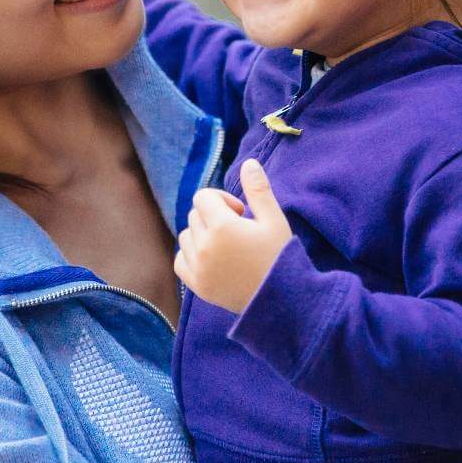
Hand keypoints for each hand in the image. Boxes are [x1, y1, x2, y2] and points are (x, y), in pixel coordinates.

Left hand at [173, 158, 293, 312]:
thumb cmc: (280, 256)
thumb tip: (248, 162)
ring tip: (226, 246)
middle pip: (195, 215)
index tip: (241, 213)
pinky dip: (191, 255)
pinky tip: (211, 259)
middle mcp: (204, 246)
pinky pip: (180, 260)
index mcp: (222, 226)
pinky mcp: (197, 286)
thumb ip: (258, 190)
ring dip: (202, 234)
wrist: (281, 299)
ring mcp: (198, 268)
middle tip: (239, 230)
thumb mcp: (274, 220)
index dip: (222, 200)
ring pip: (186, 236)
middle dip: (213, 216)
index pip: (203, 197)